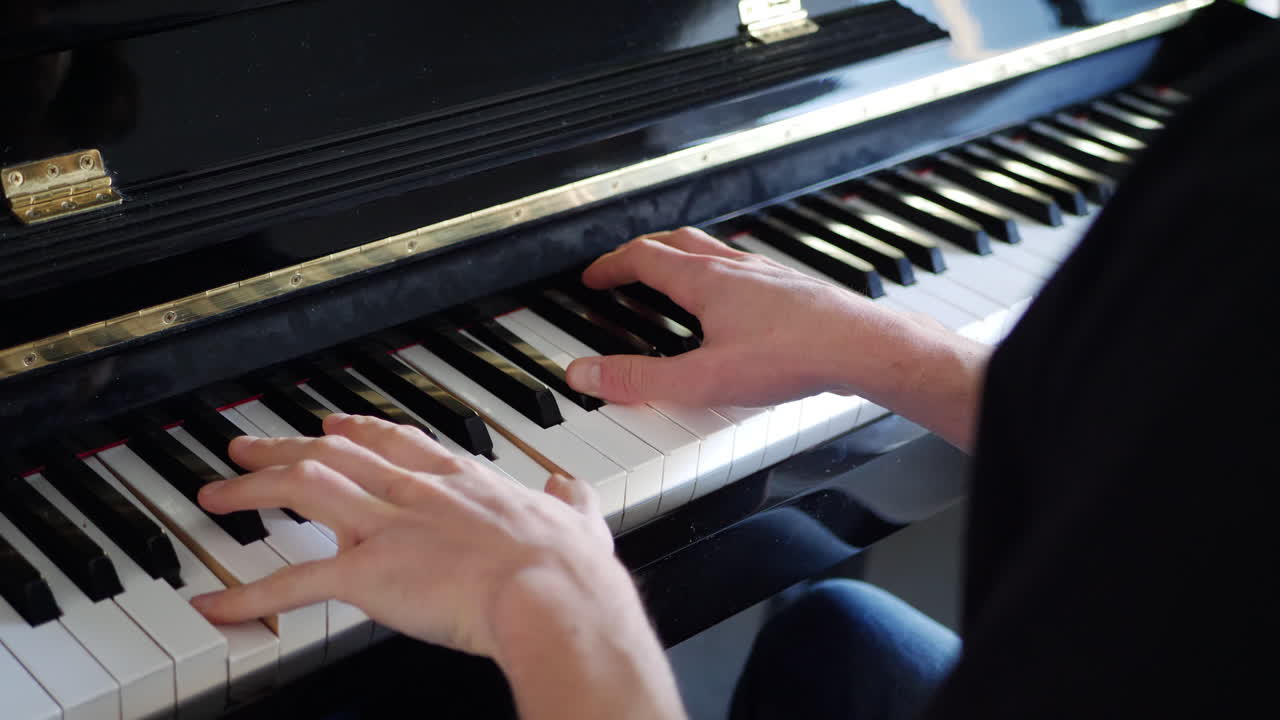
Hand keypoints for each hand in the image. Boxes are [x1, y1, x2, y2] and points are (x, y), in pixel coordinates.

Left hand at [194, 414, 686, 718]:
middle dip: (284, 448)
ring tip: (217, 493)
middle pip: (335, 454)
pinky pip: (295, 581)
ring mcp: (388, 527)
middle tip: (248, 446)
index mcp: (463, 480)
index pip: (397, 441)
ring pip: (304, 491)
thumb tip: (572, 489)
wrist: (553, 594)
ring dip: (253, 490)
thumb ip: (570, 502)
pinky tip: (217, 603)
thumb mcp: (579, 522)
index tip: (332, 426)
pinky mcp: (369, 573)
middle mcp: (416, 492)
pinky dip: (249, 594)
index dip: (358, 431)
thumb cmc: (569, 568)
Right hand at [564, 227, 988, 449]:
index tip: (593, 277)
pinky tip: (735, 307)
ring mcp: (767, 275)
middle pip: (677, 242)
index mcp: (705, 280)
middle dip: (644, 252)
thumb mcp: (702, 379)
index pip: (643, 257)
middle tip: (626, 268)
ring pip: (714, 252)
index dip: (610, 265)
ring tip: (675, 281)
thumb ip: (640, 381)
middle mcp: (735, 268)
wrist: (861, 347)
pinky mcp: (793, 289)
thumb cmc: (793, 356)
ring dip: (685, 260)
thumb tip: (586, 375)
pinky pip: (746, 271)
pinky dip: (723, 277)